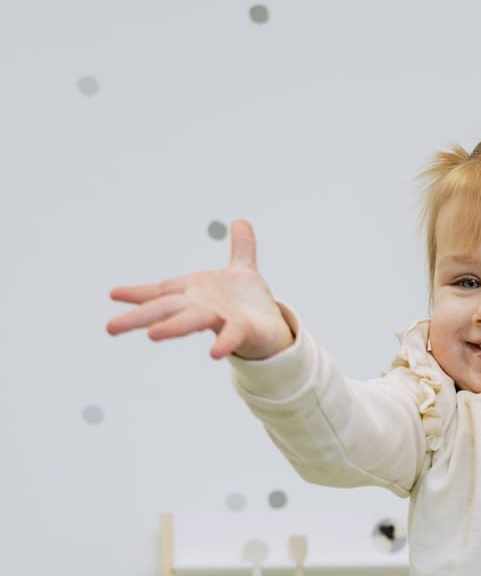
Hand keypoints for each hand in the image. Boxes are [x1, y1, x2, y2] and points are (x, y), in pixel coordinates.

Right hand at [106, 220, 293, 360]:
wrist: (274, 330)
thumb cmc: (249, 304)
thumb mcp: (244, 270)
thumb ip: (241, 247)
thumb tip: (241, 222)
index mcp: (196, 292)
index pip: (162, 291)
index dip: (138, 293)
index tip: (113, 295)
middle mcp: (202, 306)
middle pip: (166, 309)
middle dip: (139, 316)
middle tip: (110, 328)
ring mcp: (220, 319)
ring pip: (191, 321)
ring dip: (172, 327)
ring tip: (151, 335)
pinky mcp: (242, 330)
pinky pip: (231, 336)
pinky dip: (223, 343)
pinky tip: (213, 353)